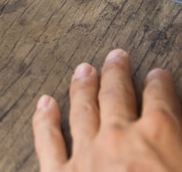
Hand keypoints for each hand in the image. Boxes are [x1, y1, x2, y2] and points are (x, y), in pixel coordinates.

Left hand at [33, 49, 181, 170]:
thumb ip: (181, 152)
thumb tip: (177, 148)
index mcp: (161, 139)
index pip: (161, 100)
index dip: (160, 84)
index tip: (157, 74)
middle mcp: (120, 137)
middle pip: (117, 94)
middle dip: (117, 73)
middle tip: (115, 55)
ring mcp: (87, 155)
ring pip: (82, 109)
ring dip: (83, 86)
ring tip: (82, 69)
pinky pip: (48, 140)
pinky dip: (44, 119)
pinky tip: (43, 103)